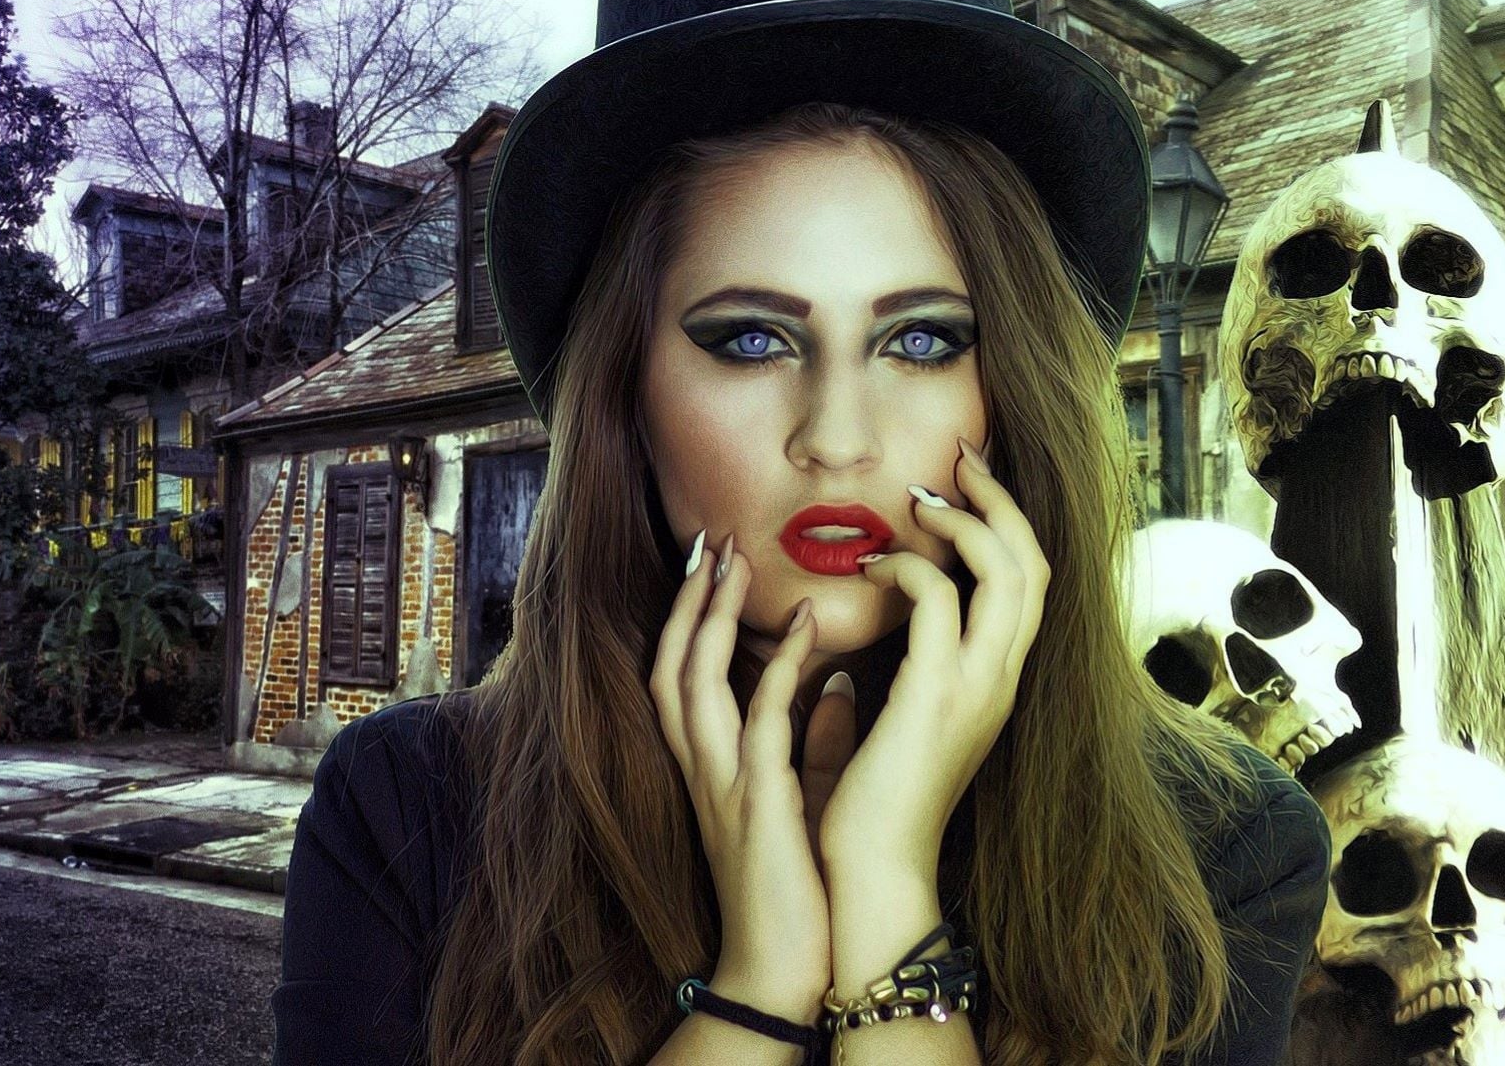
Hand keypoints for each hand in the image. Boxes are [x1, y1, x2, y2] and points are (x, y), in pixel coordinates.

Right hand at [649, 533, 845, 1021]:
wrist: (786, 966)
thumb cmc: (797, 886)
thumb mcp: (800, 799)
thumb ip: (812, 740)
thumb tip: (836, 685)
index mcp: (710, 768)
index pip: (679, 677)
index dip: (688, 618)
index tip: (712, 562)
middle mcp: (702, 769)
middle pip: (668, 665)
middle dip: (686, 600)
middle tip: (709, 538)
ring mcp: (722, 785)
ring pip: (692, 682)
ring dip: (712, 616)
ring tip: (737, 558)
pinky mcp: (758, 803)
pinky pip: (762, 720)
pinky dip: (782, 665)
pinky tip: (807, 621)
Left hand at [818, 438, 1050, 875]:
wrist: (874, 872)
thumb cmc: (877, 802)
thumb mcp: (905, 721)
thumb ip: (910, 670)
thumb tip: (880, 622)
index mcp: (999, 682)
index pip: (1031, 582)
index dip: (1006, 522)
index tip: (966, 481)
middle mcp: (1005, 678)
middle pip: (1036, 562)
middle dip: (999, 499)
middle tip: (959, 457)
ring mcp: (980, 686)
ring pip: (1008, 570)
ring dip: (963, 520)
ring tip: (918, 500)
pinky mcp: (938, 695)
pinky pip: (942, 599)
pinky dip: (911, 565)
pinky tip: (872, 565)